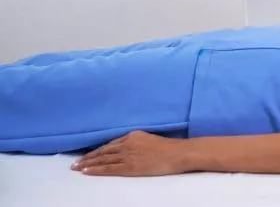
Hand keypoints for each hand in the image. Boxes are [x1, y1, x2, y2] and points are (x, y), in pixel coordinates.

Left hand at [71, 130, 191, 176]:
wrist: (178, 153)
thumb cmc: (168, 148)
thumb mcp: (150, 138)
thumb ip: (137, 142)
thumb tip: (128, 147)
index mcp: (133, 135)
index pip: (111, 144)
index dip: (98, 150)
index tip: (88, 154)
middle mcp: (127, 144)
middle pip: (103, 151)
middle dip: (88, 157)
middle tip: (75, 163)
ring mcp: (128, 155)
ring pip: (103, 159)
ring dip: (88, 163)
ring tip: (76, 168)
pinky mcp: (130, 167)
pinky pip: (109, 168)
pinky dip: (96, 169)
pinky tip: (86, 171)